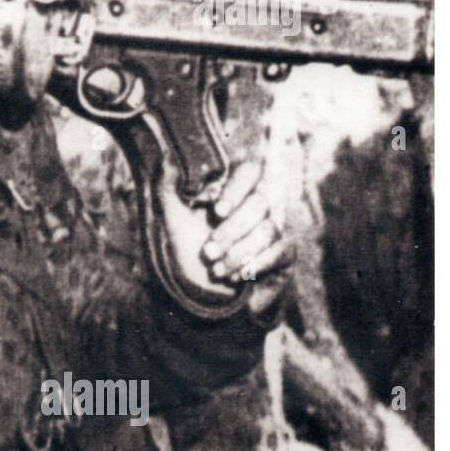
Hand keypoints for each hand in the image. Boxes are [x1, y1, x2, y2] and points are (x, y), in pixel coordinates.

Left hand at [161, 160, 293, 316]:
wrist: (201, 291)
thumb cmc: (189, 250)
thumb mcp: (173, 219)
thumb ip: (168, 189)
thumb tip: (166, 158)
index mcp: (233, 190)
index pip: (249, 171)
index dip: (236, 189)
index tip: (217, 211)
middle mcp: (257, 205)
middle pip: (260, 203)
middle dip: (232, 230)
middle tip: (208, 251)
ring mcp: (273, 228)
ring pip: (269, 229)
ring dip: (240, 252)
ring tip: (216, 269)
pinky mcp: (284, 253)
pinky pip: (281, 251)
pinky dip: (256, 264)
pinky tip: (235, 277)